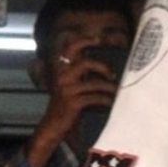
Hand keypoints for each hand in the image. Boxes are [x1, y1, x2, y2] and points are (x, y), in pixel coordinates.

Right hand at [25, 37, 119, 166]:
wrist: (52, 127)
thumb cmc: (66, 106)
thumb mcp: (71, 86)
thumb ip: (82, 75)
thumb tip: (105, 66)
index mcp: (62, 71)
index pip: (69, 49)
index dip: (84, 41)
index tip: (99, 39)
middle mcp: (62, 77)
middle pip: (86, 62)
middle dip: (103, 66)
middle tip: (111, 74)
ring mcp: (66, 89)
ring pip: (95, 82)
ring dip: (109, 88)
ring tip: (115, 92)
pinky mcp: (72, 102)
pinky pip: (95, 97)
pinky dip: (105, 100)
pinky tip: (109, 103)